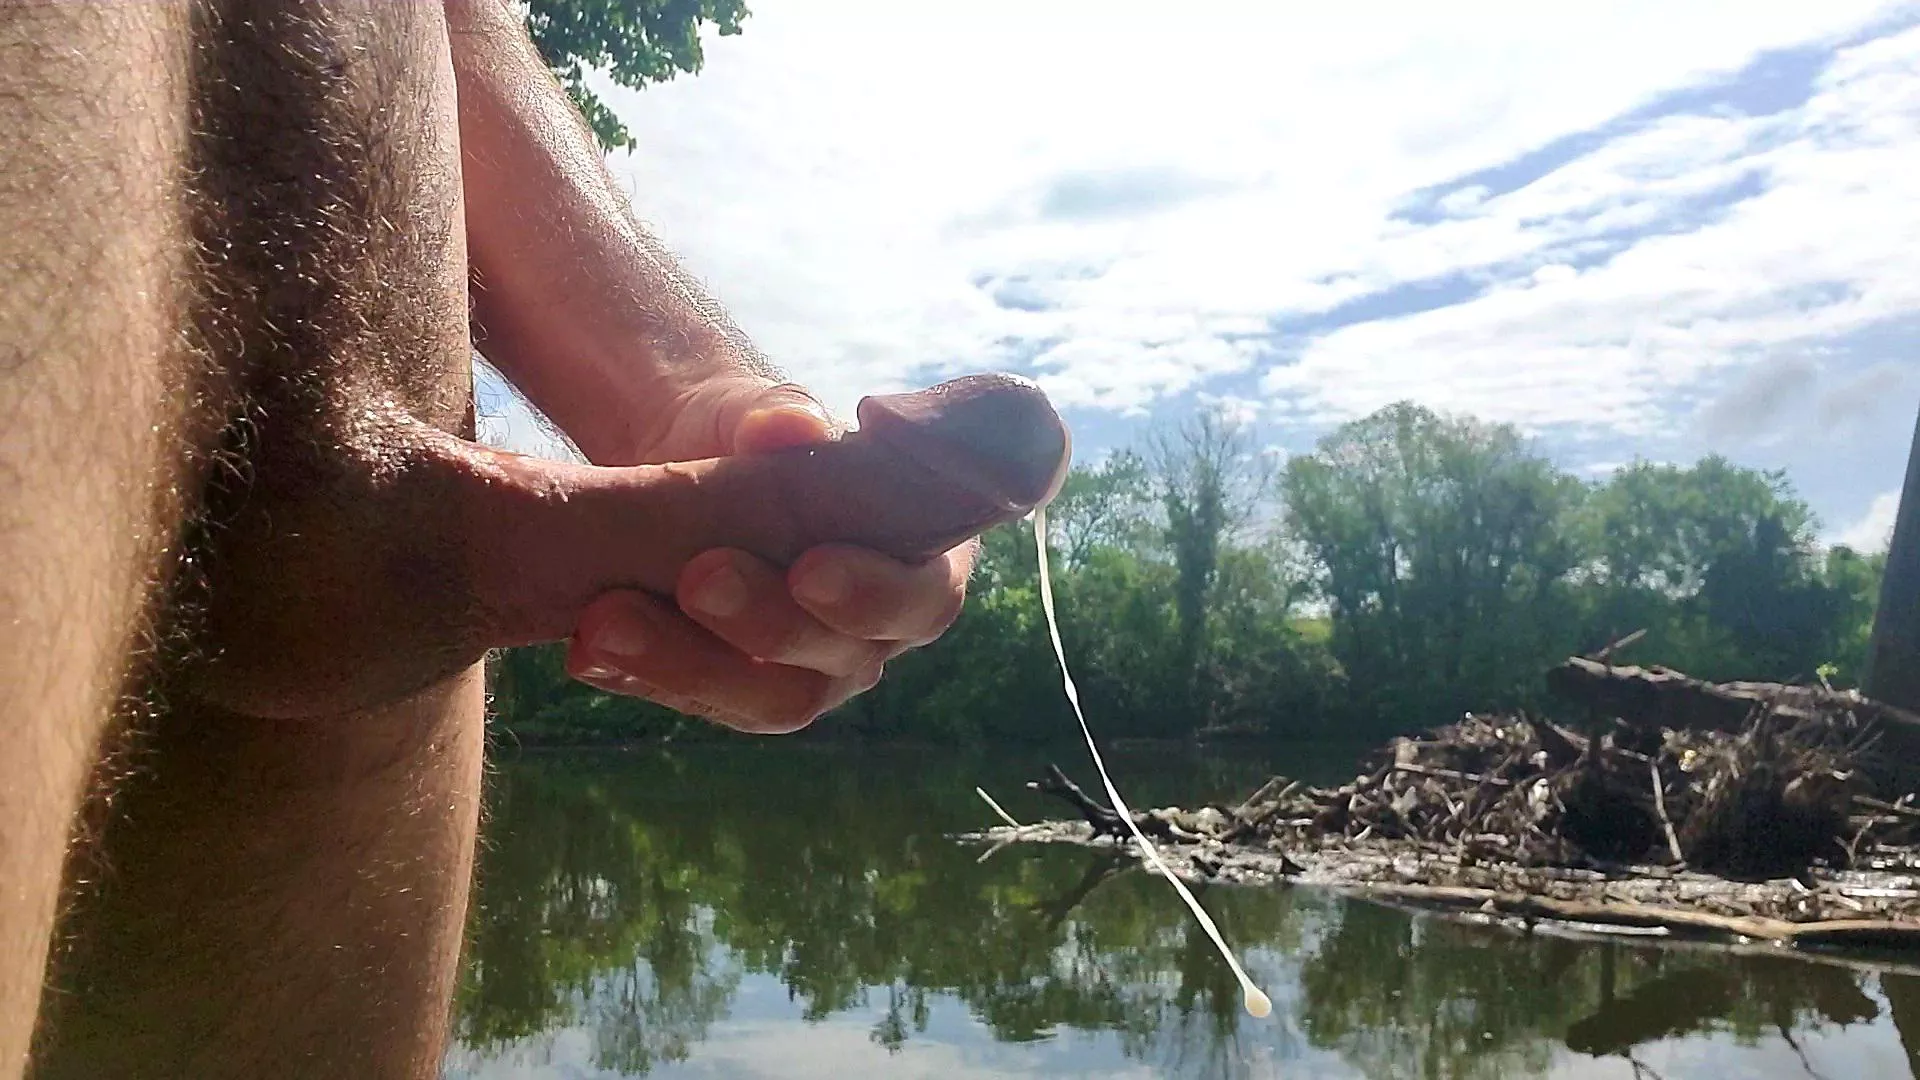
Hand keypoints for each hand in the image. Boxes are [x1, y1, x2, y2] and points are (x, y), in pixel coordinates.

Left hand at [560, 377, 976, 732]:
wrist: (688, 465)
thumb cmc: (757, 437)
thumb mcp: (761, 412)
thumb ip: (778, 417)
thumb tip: (789, 425)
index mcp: (923, 561)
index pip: (925, 594)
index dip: (876, 592)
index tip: (809, 564)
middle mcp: (880, 634)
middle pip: (844, 657)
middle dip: (768, 623)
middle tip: (698, 576)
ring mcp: (814, 675)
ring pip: (770, 699)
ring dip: (689, 664)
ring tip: (608, 623)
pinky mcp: (742, 695)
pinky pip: (700, 703)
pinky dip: (641, 676)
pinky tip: (589, 650)